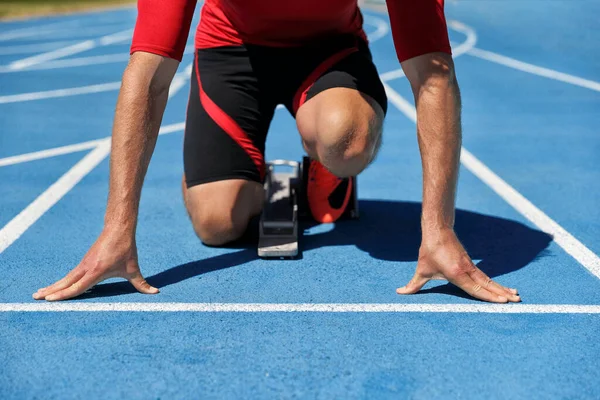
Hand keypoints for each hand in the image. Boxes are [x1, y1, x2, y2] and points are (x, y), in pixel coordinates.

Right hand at [33, 229, 158, 300]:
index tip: (50, 300)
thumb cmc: (126, 249)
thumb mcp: (134, 268)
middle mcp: (86, 268)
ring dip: (53, 286)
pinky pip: (70, 275)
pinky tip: (55, 287)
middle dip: (51, 291)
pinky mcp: (84, 262)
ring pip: (66, 278)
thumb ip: (142, 284)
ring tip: (39, 293)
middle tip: (36, 298)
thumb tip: (155, 292)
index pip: (77, 287)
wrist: (118, 229)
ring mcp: (83, 264)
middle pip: (65, 282)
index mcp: (96, 271)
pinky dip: (61, 281)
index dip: (64, 294)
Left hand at [397, 229, 519, 302]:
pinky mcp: (471, 264)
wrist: (437, 231)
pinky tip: (503, 288)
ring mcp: (471, 267)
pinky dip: (495, 283)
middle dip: (501, 294)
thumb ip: (413, 285)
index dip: (489, 296)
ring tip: (516, 296)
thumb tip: (399, 292)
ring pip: (489, 280)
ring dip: (502, 289)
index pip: (475, 288)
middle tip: (516, 301)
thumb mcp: (421, 270)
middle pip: (487, 285)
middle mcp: (467, 270)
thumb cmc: (429, 251)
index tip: (502, 302)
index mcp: (457, 273)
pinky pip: (485, 276)